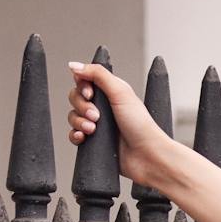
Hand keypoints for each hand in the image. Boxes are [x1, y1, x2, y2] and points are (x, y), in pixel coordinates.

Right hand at [65, 60, 169, 189]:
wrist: (147, 156)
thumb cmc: (140, 125)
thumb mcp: (120, 91)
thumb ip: (97, 74)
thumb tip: (74, 65)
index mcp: (110, 92)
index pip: (84, 81)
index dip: (82, 86)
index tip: (90, 94)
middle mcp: (103, 108)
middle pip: (76, 98)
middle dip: (81, 106)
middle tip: (96, 116)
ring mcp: (98, 126)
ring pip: (73, 117)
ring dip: (79, 121)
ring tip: (93, 129)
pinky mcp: (95, 143)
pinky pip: (74, 136)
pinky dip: (75, 135)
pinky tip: (83, 137)